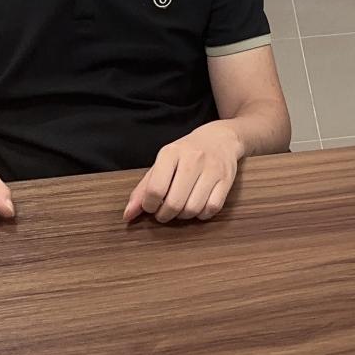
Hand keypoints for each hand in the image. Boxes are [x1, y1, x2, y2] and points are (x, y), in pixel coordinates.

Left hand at [123, 122, 242, 224]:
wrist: (221, 138)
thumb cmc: (187, 153)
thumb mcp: (162, 163)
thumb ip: (143, 189)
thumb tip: (128, 215)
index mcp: (171, 152)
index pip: (155, 189)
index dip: (149, 206)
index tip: (151, 206)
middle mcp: (193, 158)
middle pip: (174, 203)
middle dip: (165, 215)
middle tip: (165, 212)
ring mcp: (212, 169)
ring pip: (193, 208)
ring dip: (183, 216)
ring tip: (181, 208)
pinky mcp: (227, 179)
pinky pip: (212, 208)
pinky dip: (202, 214)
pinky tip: (198, 206)